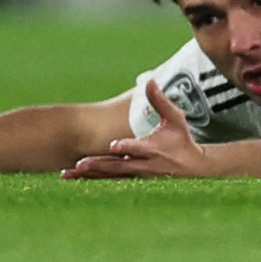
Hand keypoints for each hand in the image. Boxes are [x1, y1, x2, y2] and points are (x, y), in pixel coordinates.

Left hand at [62, 85, 210, 178]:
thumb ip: (160, 101)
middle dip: (99, 165)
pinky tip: (75, 177)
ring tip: (69, 173)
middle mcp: (143, 164)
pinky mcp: (131, 179)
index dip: (127, 146)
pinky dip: (92, 179)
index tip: (114, 146)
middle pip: (118, 166)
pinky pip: (109, 181)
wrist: (192, 167)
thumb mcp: (175, 119)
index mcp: (154, 148)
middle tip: (81, 164)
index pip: (139, 147)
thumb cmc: (181, 139)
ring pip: (110, 176)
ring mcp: (136, 175)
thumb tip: (150, 80)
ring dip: (90, 175)